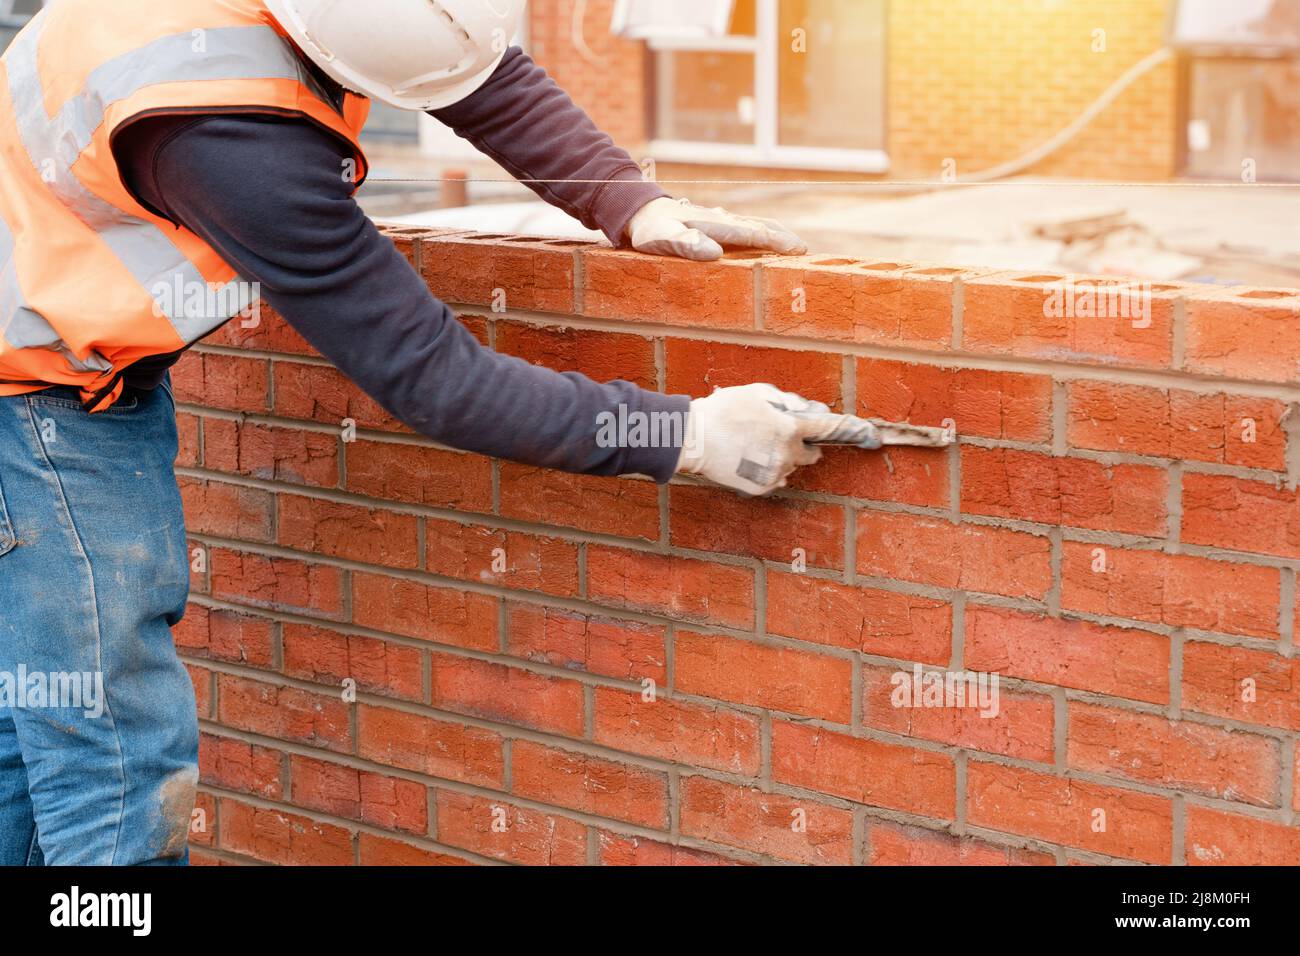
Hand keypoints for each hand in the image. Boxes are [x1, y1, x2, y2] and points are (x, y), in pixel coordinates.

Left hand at [628, 197, 806, 261]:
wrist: (639, 210)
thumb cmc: (650, 229)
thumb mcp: (663, 238)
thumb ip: (687, 244)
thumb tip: (714, 253)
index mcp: (715, 225)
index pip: (752, 234)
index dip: (776, 243)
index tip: (798, 251)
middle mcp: (722, 220)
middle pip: (760, 227)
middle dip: (784, 238)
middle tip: (806, 251)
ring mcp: (719, 220)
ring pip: (754, 226)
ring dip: (775, 234)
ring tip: (794, 245)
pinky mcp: (714, 223)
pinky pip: (743, 229)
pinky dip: (760, 234)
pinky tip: (763, 238)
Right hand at [676, 384, 849, 495]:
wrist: (694, 439)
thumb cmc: (725, 410)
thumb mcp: (759, 393)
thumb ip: (790, 401)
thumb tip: (813, 409)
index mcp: (790, 427)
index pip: (829, 429)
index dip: (853, 430)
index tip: (871, 436)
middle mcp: (788, 453)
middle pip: (812, 454)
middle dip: (802, 445)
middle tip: (778, 435)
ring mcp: (775, 473)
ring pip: (792, 467)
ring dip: (783, 458)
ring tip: (754, 446)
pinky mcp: (762, 487)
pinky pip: (776, 479)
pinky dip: (768, 470)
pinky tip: (747, 458)